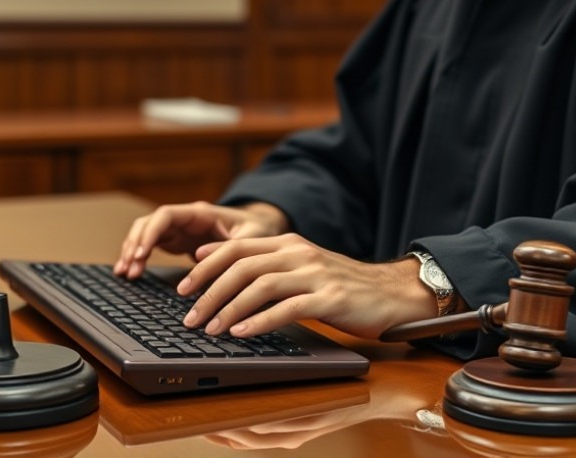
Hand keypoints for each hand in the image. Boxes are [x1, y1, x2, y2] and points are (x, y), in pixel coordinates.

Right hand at [114, 201, 288, 278]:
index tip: (141, 253)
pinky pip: (151, 246)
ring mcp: (179, 230)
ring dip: (132, 252)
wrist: (261, 229)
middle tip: (130, 269)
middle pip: (148, 223)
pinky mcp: (177, 242)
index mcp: (200, 213)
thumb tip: (202, 257)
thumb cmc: (258, 230)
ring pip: (145, 234)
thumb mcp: (252, 237)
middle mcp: (185, 219)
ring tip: (125, 274)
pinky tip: (130, 273)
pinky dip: (138, 258)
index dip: (151, 233)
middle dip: (135, 244)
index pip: (165, 215)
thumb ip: (231, 246)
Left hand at [179, 234, 437, 338]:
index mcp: (290, 243)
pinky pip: (287, 308)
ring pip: (260, 285)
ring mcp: (316, 274)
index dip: (206, 266)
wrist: (392, 294)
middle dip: (209, 291)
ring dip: (229, 308)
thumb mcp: (302, 268)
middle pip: (242, 266)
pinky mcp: (331, 299)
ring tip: (208, 329)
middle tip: (188, 315)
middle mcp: (300, 253)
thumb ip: (266, 264)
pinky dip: (259, 321)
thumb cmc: (343, 286)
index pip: (237, 247)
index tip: (182, 287)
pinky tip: (241, 333)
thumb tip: (217, 264)